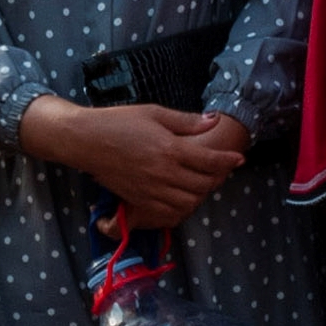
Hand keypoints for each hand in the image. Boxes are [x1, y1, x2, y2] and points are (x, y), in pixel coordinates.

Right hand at [22, 97, 246, 229]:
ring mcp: (151, 190)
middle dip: (217, 178)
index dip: (228, 161)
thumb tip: (213, 121)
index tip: (239, 159)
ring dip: (200, 195)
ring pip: (189, 203)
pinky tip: (183, 196)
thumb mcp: (154, 113)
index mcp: (170, 149)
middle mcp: (164, 174)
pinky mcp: (139, 201)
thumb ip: (186, 121)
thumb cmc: (118, 121)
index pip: (209, 161)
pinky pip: (169, 213)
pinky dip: (182, 208)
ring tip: (201, 183)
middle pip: (203, 185)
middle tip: (220, 170)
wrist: (85, 140)